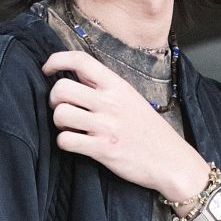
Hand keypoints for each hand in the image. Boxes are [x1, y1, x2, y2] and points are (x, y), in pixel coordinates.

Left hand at [42, 48, 208, 204]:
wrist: (172, 161)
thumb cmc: (149, 130)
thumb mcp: (131, 98)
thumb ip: (105, 87)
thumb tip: (75, 75)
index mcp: (117, 85)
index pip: (80, 60)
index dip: (57, 60)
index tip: (48, 69)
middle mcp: (110, 102)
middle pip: (62, 88)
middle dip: (54, 99)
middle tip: (61, 108)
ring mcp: (106, 126)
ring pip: (60, 114)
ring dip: (58, 122)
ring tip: (70, 127)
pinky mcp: (103, 149)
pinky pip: (66, 141)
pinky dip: (64, 142)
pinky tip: (75, 143)